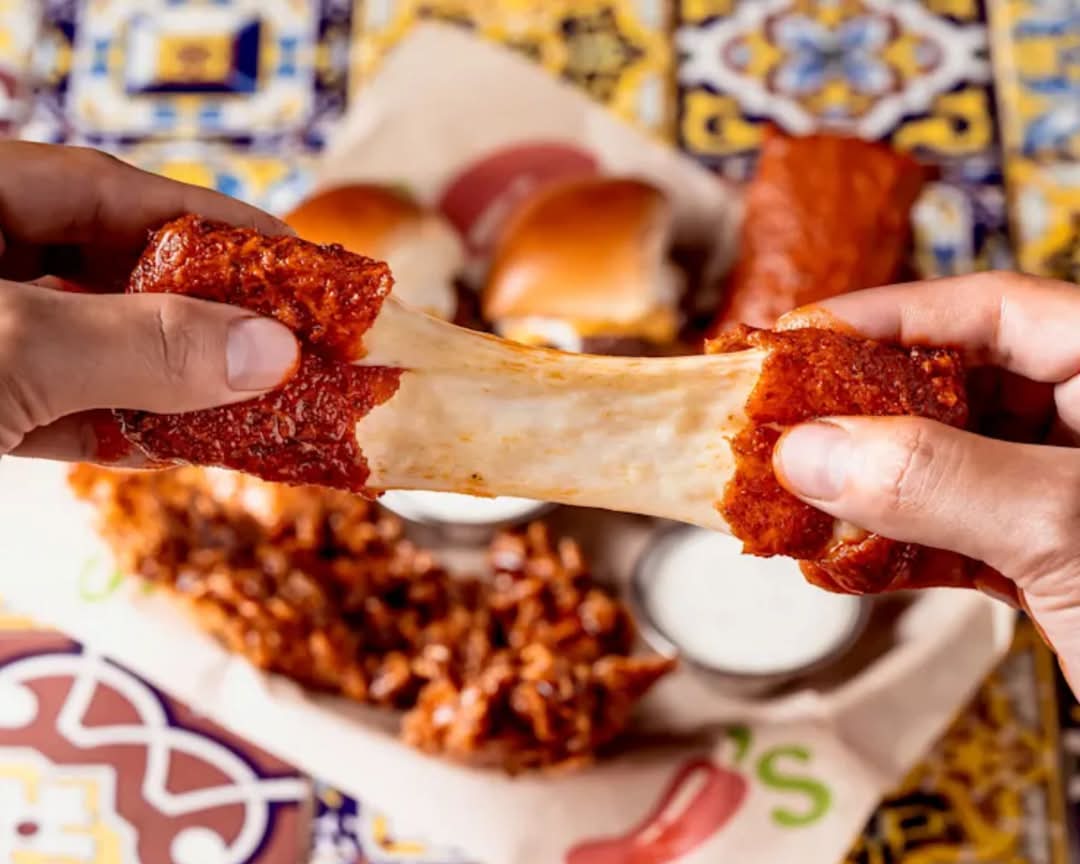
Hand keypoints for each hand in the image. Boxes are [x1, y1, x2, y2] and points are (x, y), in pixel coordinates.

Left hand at [0, 141, 298, 461]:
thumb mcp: (13, 347)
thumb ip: (138, 344)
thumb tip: (270, 351)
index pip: (105, 189)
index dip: (208, 220)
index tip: (295, 256)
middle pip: (102, 266)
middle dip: (194, 308)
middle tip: (280, 338)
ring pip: (79, 345)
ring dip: (161, 381)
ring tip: (243, 400)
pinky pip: (44, 409)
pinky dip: (103, 430)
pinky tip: (163, 446)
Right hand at [773, 272, 1079, 690]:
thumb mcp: (1067, 530)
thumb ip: (935, 480)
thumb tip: (808, 450)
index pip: (994, 310)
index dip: (886, 317)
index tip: (795, 338)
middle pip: (957, 387)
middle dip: (862, 410)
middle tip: (778, 421)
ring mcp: (1072, 498)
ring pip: (950, 466)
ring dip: (869, 487)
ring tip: (793, 493)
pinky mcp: (1055, 564)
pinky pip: (958, 536)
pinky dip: (898, 549)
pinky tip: (842, 557)